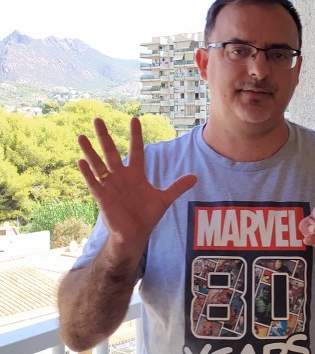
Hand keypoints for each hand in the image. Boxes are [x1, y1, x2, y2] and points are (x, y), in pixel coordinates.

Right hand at [77, 117, 196, 249]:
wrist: (135, 234)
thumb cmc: (147, 215)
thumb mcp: (164, 199)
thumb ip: (177, 187)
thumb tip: (195, 177)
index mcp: (136, 174)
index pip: (136, 150)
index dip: (135, 136)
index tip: (134, 119)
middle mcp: (121, 176)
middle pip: (112, 152)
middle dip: (105, 136)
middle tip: (98, 119)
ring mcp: (110, 185)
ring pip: (98, 164)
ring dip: (90, 151)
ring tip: (82, 136)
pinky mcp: (102, 197)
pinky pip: (93, 182)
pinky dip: (87, 173)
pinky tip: (80, 162)